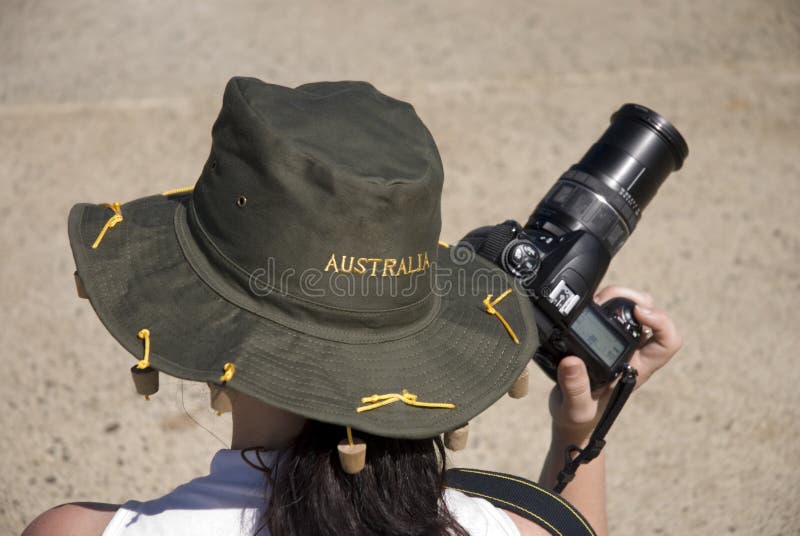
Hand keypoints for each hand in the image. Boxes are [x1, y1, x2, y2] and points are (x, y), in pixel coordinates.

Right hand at [548, 286, 682, 441]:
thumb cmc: (580, 415)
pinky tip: (587, 304)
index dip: (661, 321)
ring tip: (594, 300)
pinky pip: (613, 311)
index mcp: (637, 368)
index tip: (637, 313)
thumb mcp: (575, 408)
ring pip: (632, 309)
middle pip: (651, 315)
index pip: (668, 341)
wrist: (572, 418)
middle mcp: (633, 352)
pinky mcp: (604, 336)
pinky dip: (603, 302)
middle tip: (605, 300)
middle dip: (631, 299)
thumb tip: (572, 361)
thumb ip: (575, 388)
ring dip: (618, 298)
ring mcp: (620, 343)